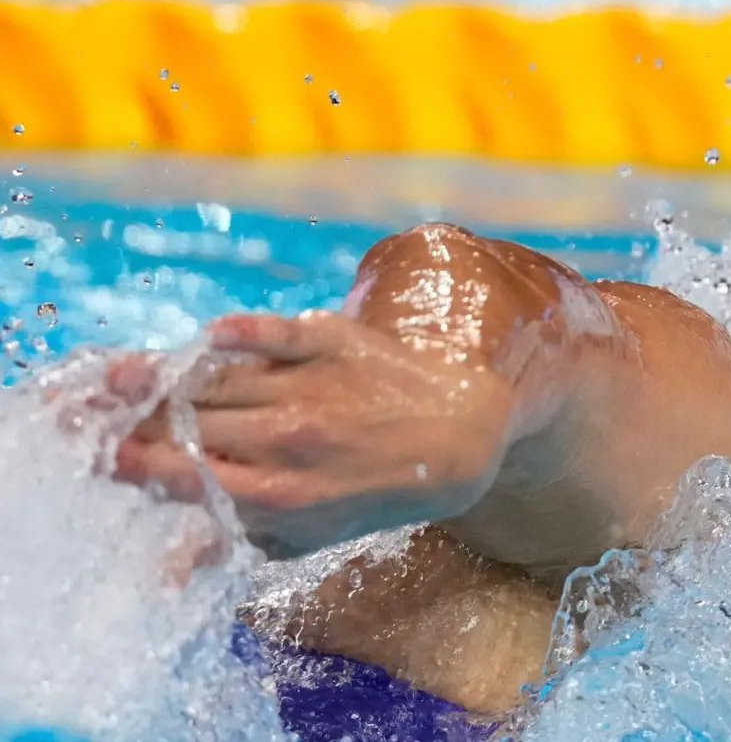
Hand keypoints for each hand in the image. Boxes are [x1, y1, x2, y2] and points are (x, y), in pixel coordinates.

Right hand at [110, 310, 515, 557]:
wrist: (461, 433)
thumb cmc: (375, 488)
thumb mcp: (312, 534)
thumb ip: (238, 541)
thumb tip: (166, 572)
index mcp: (281, 494)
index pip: (186, 476)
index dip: (136, 464)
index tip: (105, 454)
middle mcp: (292, 439)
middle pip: (190, 422)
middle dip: (135, 418)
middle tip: (97, 409)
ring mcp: (313, 386)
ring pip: (218, 379)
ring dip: (163, 376)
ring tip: (122, 375)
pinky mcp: (334, 340)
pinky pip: (275, 331)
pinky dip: (240, 333)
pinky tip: (208, 338)